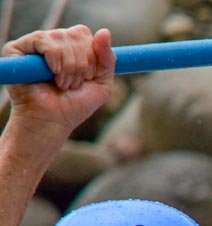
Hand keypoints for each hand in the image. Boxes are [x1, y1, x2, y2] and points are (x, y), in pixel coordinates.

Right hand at [3, 26, 114, 140]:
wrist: (53, 121)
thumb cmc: (75, 105)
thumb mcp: (102, 83)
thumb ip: (107, 58)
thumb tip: (105, 31)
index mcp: (70, 48)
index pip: (84, 34)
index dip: (92, 55)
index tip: (88, 77)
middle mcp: (52, 43)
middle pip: (76, 34)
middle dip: (82, 63)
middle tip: (74, 84)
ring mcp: (34, 45)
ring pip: (61, 37)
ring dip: (69, 66)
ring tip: (63, 84)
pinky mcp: (16, 49)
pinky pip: (43, 40)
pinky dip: (55, 60)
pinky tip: (53, 75)